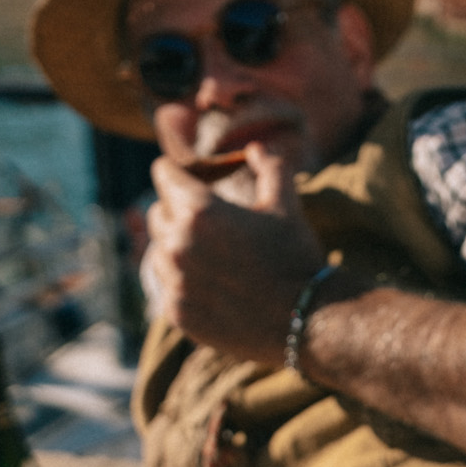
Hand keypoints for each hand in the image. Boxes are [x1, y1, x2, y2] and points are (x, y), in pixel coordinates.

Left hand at [143, 144, 330, 364]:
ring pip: (158, 252)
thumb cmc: (296, 256)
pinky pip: (165, 287)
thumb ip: (269, 165)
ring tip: (210, 255)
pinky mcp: (177, 313)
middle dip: (177, 211)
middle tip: (207, 221)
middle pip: (157, 213)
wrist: (307, 319)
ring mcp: (174, 282)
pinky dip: (181, 282)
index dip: (179, 174)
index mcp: (199, 210)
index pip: (163, 174)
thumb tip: (255, 147)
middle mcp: (177, 245)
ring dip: (176, 248)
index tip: (192, 180)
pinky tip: (211, 284)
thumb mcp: (286, 203)